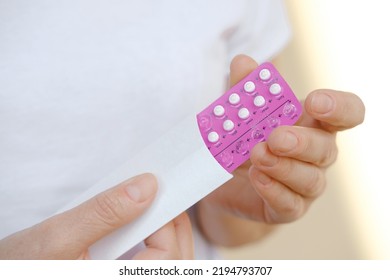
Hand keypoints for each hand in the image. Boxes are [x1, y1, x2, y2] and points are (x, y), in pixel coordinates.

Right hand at [0, 173, 192, 258]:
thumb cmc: (18, 268)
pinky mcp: (121, 275)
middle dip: (173, 225)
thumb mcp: (57, 238)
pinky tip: (141, 226)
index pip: (167, 259)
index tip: (158, 192)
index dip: (168, 224)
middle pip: (176, 261)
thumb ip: (104, 213)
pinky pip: (152, 264)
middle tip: (159, 195)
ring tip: (151, 207)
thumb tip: (146, 186)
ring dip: (167, 233)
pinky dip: (155, 242)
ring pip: (168, 264)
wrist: (6, 276)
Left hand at [196, 55, 364, 244]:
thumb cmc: (245, 141)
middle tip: (276, 136)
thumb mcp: (241, 114)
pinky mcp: (288, 208)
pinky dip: (274, 190)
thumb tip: (243, 61)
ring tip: (258, 155)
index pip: (346, 113)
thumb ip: (244, 90)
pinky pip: (290, 204)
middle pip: (326, 148)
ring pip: (310, 179)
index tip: (315, 101)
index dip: (339, 107)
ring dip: (284, 167)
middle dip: (302, 141)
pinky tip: (257, 178)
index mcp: (313, 125)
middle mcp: (316, 155)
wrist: (227, 183)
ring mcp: (305, 184)